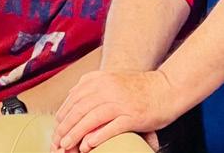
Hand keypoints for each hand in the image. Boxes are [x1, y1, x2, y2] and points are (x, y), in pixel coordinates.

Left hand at [52, 70, 176, 152]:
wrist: (166, 87)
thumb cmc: (139, 86)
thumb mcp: (112, 78)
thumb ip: (93, 84)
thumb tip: (72, 95)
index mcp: (100, 79)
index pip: (74, 98)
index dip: (63, 114)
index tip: (57, 126)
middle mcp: (107, 89)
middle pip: (79, 109)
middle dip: (65, 127)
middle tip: (57, 140)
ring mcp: (120, 102)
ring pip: (90, 119)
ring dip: (75, 134)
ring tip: (66, 145)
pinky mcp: (132, 116)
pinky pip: (110, 128)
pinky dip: (97, 137)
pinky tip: (88, 145)